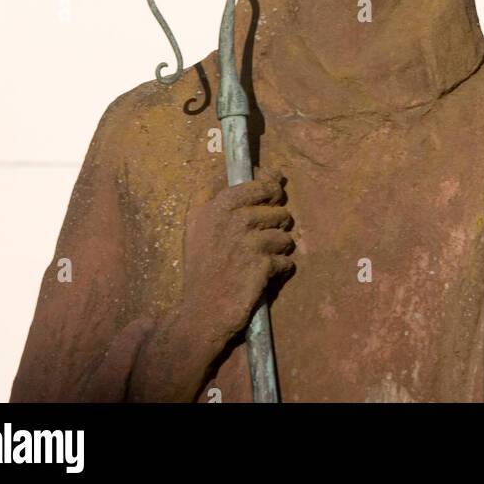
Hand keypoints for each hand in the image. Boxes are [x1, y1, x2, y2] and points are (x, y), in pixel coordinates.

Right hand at [176, 165, 294, 351]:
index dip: (270, 187)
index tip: (271, 196)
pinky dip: (281, 268)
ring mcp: (247, 241)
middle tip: (268, 233)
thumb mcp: (197, 224)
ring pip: (284, 232)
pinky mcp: (261, 264)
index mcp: (215, 206)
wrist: (201, 311)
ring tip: (264, 257)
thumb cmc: (202, 266)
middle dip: (277, 218)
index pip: (257, 183)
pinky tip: (266, 274)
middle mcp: (231, 219)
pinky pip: (286, 260)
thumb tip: (257, 172)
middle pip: (276, 206)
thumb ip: (217, 193)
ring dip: (280, 246)